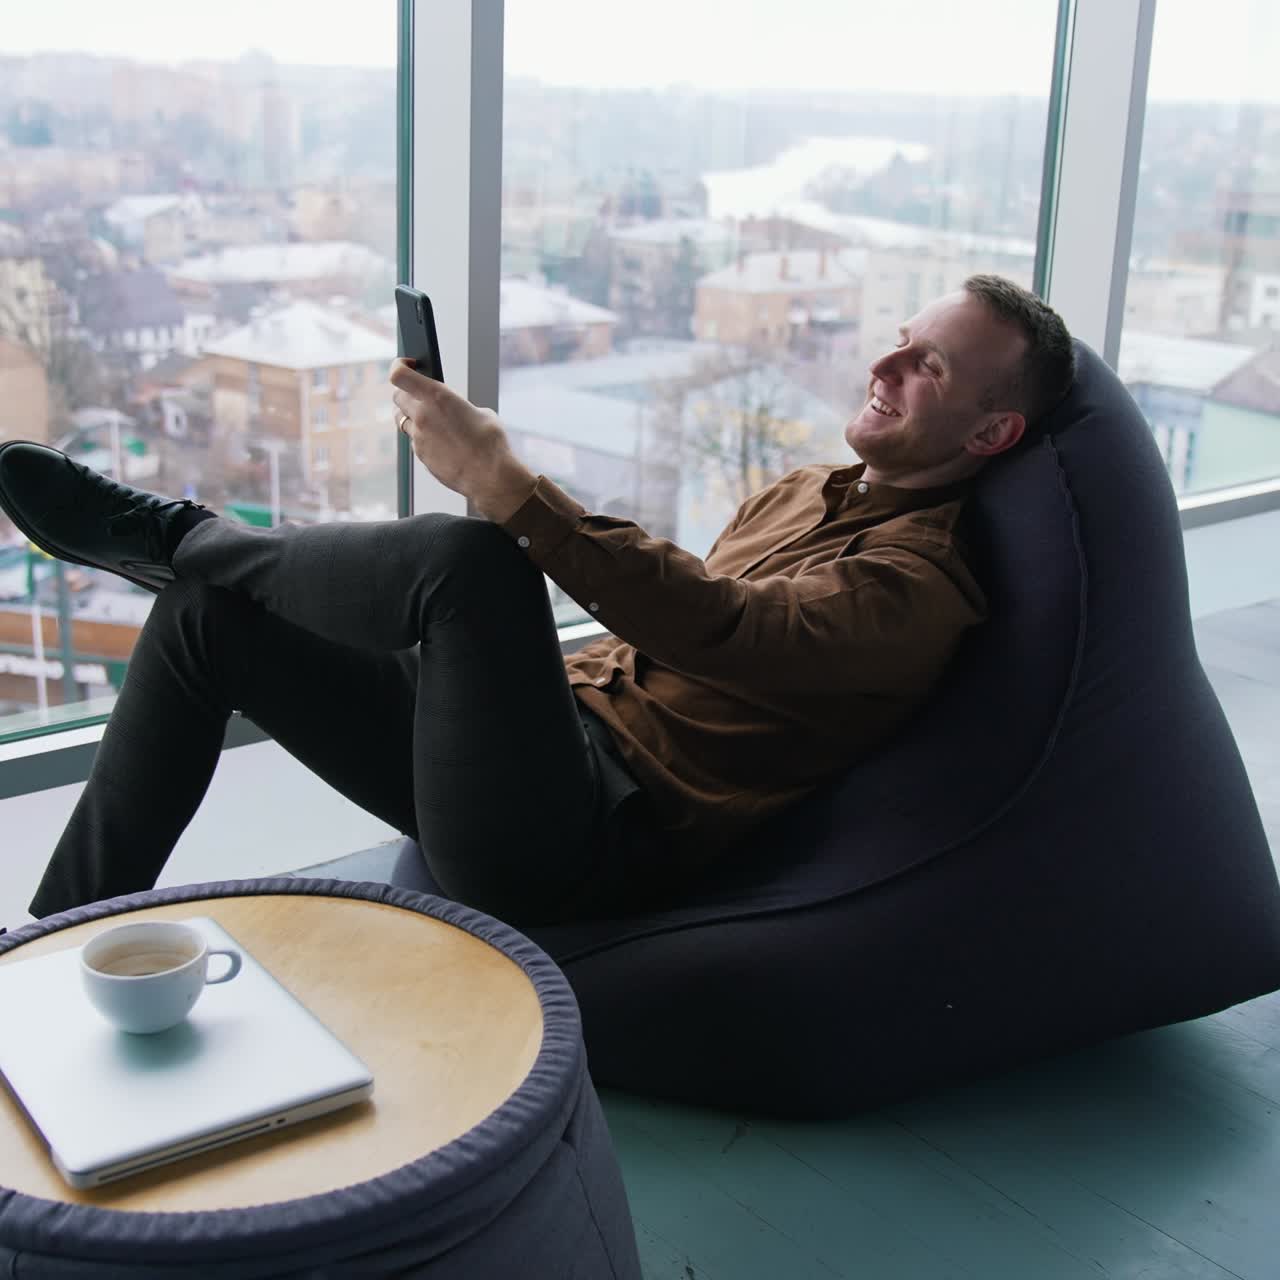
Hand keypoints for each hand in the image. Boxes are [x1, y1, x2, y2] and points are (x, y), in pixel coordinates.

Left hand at [389, 358, 536, 521]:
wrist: (491, 477)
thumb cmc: (491, 443)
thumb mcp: (481, 412)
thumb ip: (459, 407)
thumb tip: (454, 412)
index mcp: (437, 397)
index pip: (399, 374)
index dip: (399, 365)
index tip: (408, 364)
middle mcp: (422, 415)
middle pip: (397, 396)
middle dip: (406, 393)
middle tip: (419, 394)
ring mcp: (419, 438)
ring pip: (402, 420)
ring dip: (412, 416)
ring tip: (430, 419)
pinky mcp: (421, 456)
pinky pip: (415, 441)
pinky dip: (423, 438)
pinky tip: (441, 442)